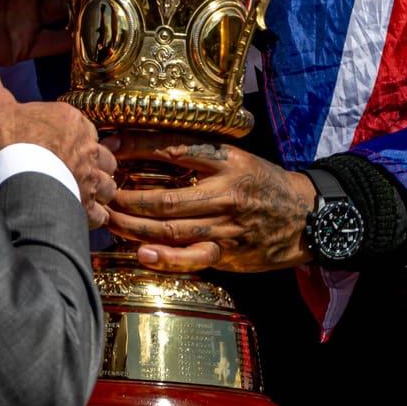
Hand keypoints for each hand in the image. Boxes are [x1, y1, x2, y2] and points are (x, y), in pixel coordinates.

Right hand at [0, 48, 116, 228]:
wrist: (25, 179)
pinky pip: (98, 211)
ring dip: (98, 187)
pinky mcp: (89, 203)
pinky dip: (93, 214)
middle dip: (91, 161)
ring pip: (106, 182)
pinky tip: (83, 215)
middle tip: (75, 168)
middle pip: (99, 153)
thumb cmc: (13, 142)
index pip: (80, 125)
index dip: (71, 134)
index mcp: (72, 120)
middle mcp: (89, 147)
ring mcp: (92, 177)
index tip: (57, 143)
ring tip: (85, 191)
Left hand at [103, 133, 316, 272]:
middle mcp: (225, 192)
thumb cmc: (264, 183)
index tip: (111, 146)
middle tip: (101, 192)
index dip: (137, 147)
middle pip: (165, 197)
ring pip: (171, 229)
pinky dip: (164, 258)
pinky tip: (141, 253)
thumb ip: (200, 155)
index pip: (173, 149)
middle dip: (126, 197)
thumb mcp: (238, 157)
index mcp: (227, 160)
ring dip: (134, 227)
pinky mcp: (228, 252)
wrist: (305, 216)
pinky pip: (191, 257)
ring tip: (109, 219)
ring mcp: (226, 226)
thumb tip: (149, 147)